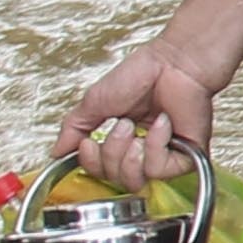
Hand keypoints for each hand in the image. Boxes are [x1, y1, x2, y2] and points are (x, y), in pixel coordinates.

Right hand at [59, 43, 217, 190]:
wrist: (172, 62)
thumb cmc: (142, 73)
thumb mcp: (94, 102)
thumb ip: (74, 129)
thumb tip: (56, 152)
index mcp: (123, 140)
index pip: (100, 171)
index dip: (91, 162)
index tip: (87, 143)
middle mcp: (143, 151)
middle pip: (115, 179)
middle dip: (110, 153)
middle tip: (121, 125)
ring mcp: (165, 155)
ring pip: (135, 180)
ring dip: (127, 152)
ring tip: (134, 126)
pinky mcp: (186, 157)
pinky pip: (158, 169)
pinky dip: (154, 145)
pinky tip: (161, 124)